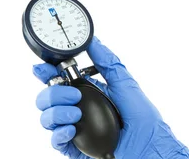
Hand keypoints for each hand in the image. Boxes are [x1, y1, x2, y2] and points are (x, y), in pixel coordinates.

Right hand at [33, 36, 188, 158]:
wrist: (147, 145)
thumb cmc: (143, 116)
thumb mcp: (125, 84)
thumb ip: (108, 62)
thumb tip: (94, 41)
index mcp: (90, 91)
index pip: (61, 80)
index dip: (47, 73)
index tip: (41, 68)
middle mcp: (79, 108)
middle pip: (48, 98)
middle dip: (53, 94)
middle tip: (75, 96)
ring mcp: (76, 128)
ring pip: (47, 118)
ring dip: (56, 113)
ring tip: (77, 115)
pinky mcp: (75, 146)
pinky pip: (55, 140)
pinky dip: (59, 133)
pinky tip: (72, 129)